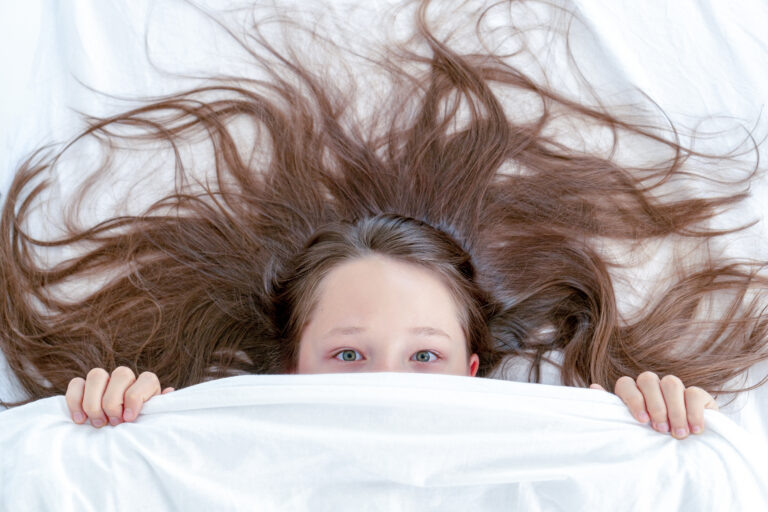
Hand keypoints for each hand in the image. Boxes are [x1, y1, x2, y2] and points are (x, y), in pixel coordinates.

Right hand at [65, 367, 174, 427]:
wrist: (120, 438)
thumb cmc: (139, 429)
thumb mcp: (152, 422)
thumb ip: (158, 408)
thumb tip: (169, 392)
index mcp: (147, 385)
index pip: (146, 379)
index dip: (135, 398)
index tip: (129, 419)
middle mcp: (126, 379)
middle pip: (121, 374)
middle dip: (114, 402)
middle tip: (113, 423)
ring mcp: (104, 381)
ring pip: (96, 375)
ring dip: (94, 402)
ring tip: (98, 423)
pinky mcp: (83, 388)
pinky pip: (76, 383)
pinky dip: (75, 401)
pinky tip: (80, 420)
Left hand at [589, 371, 718, 439]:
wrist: (687, 453)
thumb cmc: (652, 441)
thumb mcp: (631, 429)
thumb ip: (614, 410)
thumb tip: (593, 387)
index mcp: (633, 393)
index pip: (626, 383)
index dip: (633, 399)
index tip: (642, 421)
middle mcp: (653, 387)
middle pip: (648, 379)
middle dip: (655, 405)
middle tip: (660, 430)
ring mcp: (675, 389)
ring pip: (671, 383)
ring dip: (674, 410)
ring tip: (678, 434)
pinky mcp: (698, 395)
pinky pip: (694, 393)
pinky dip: (694, 412)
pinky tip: (695, 429)